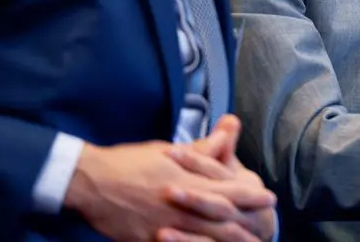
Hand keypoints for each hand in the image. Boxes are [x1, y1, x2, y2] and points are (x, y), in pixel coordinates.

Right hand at [64, 139, 274, 241]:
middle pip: (222, 218)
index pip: (228, 189)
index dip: (251, 195)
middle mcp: (180, 205)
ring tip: (246, 239)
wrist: (90, 183)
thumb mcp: (170, 151)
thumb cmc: (130, 162)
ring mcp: (164, 227)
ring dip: (226, 239)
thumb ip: (204, 148)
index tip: (269, 197)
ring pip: (204, 238)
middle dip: (247, 221)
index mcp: (188, 181)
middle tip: (267, 225)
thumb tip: (230, 128)